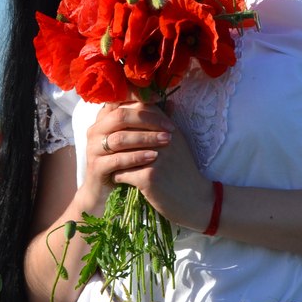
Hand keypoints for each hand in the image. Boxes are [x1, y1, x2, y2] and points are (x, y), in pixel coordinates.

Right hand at [75, 101, 172, 214]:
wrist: (104, 191)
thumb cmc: (124, 160)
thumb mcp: (135, 138)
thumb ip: (150, 121)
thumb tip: (171, 103)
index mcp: (104, 118)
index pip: (117, 98)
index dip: (137, 95)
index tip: (158, 98)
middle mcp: (95, 130)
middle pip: (120, 116)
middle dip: (148, 119)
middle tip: (170, 127)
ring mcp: (93, 148)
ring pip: (120, 138)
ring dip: (146, 138)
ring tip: (167, 140)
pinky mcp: (96, 167)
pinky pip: (118, 159)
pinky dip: (137, 157)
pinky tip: (154, 157)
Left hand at [100, 102, 214, 231]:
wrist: (197, 200)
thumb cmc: (183, 171)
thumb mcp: (177, 142)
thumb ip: (164, 122)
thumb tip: (154, 101)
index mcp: (169, 128)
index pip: (139, 110)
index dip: (123, 116)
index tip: (115, 127)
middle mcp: (163, 138)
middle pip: (125, 128)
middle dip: (112, 136)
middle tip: (104, 144)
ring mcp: (155, 157)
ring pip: (120, 150)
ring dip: (112, 157)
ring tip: (109, 162)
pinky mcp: (149, 177)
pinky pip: (121, 172)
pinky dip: (117, 176)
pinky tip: (117, 179)